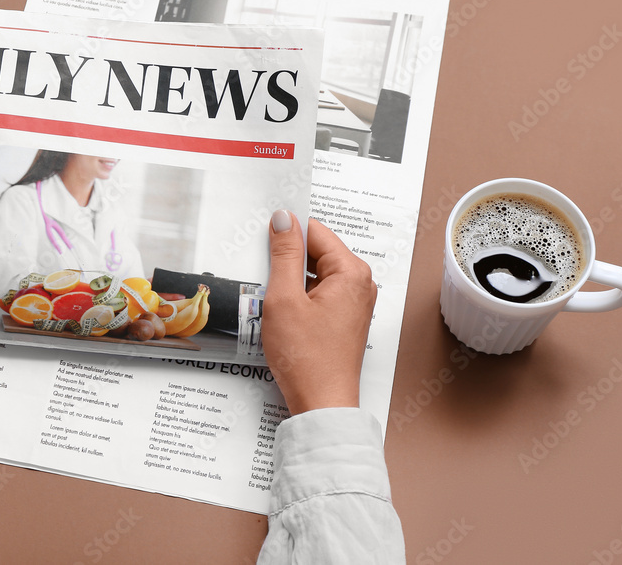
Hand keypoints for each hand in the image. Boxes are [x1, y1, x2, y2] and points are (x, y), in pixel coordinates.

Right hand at [262, 211, 376, 413]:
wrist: (321, 403)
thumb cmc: (306, 357)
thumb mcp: (284, 298)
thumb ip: (283, 254)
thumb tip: (282, 218)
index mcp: (351, 272)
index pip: (314, 231)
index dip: (285, 232)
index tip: (262, 236)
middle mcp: (359, 283)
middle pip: (317, 251)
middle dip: (288, 257)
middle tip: (263, 273)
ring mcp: (354, 302)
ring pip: (316, 273)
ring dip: (291, 279)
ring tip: (272, 297)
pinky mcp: (344, 318)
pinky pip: (319, 292)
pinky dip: (298, 295)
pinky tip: (282, 310)